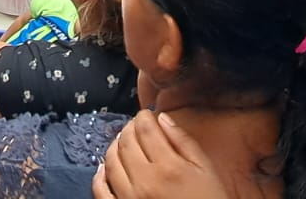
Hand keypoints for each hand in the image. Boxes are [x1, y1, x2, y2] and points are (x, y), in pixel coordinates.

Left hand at [93, 111, 227, 198]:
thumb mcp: (205, 170)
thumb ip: (184, 141)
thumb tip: (163, 118)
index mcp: (168, 167)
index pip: (146, 129)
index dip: (144, 116)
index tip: (147, 114)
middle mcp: (144, 181)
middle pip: (126, 141)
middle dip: (130, 128)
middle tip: (136, 126)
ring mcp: (129, 197)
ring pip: (111, 160)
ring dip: (115, 146)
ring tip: (124, 142)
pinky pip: (100, 190)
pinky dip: (100, 175)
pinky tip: (106, 168)